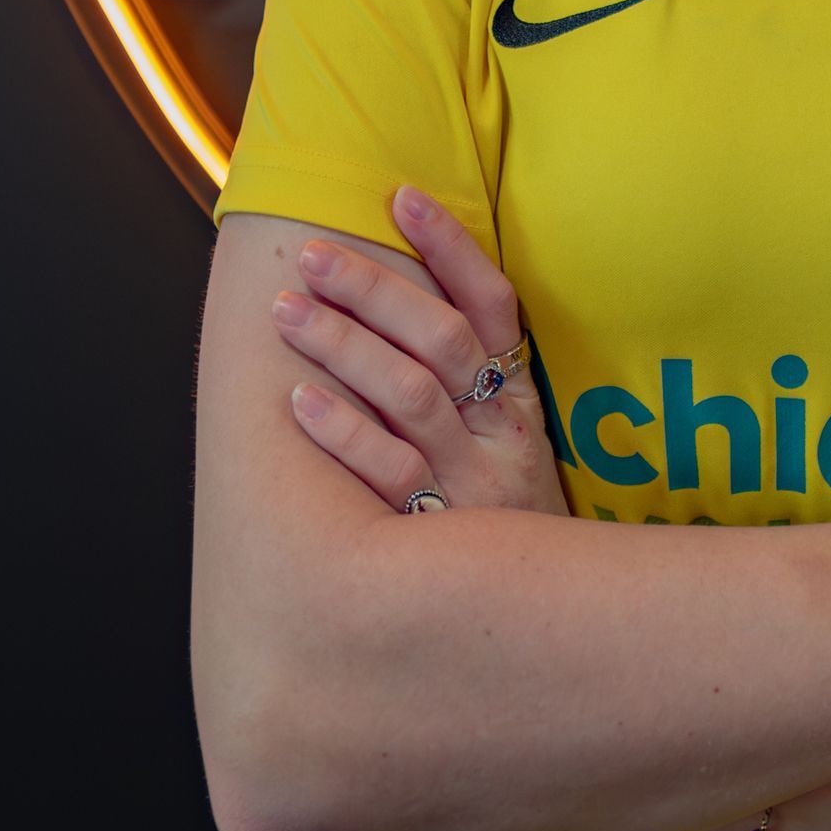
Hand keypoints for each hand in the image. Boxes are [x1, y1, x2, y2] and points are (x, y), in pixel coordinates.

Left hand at [270, 185, 569, 519]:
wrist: (541, 634)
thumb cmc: (503, 531)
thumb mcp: (508, 455)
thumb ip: (473, 390)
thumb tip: (404, 304)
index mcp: (521, 405)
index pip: (493, 304)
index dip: (450, 246)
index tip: (400, 196)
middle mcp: (501, 438)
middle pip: (442, 339)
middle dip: (373, 287)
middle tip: (311, 254)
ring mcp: (472, 487)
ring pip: (411, 394)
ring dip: (345, 344)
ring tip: (289, 311)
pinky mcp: (439, 541)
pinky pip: (389, 473)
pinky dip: (345, 432)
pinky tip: (301, 400)